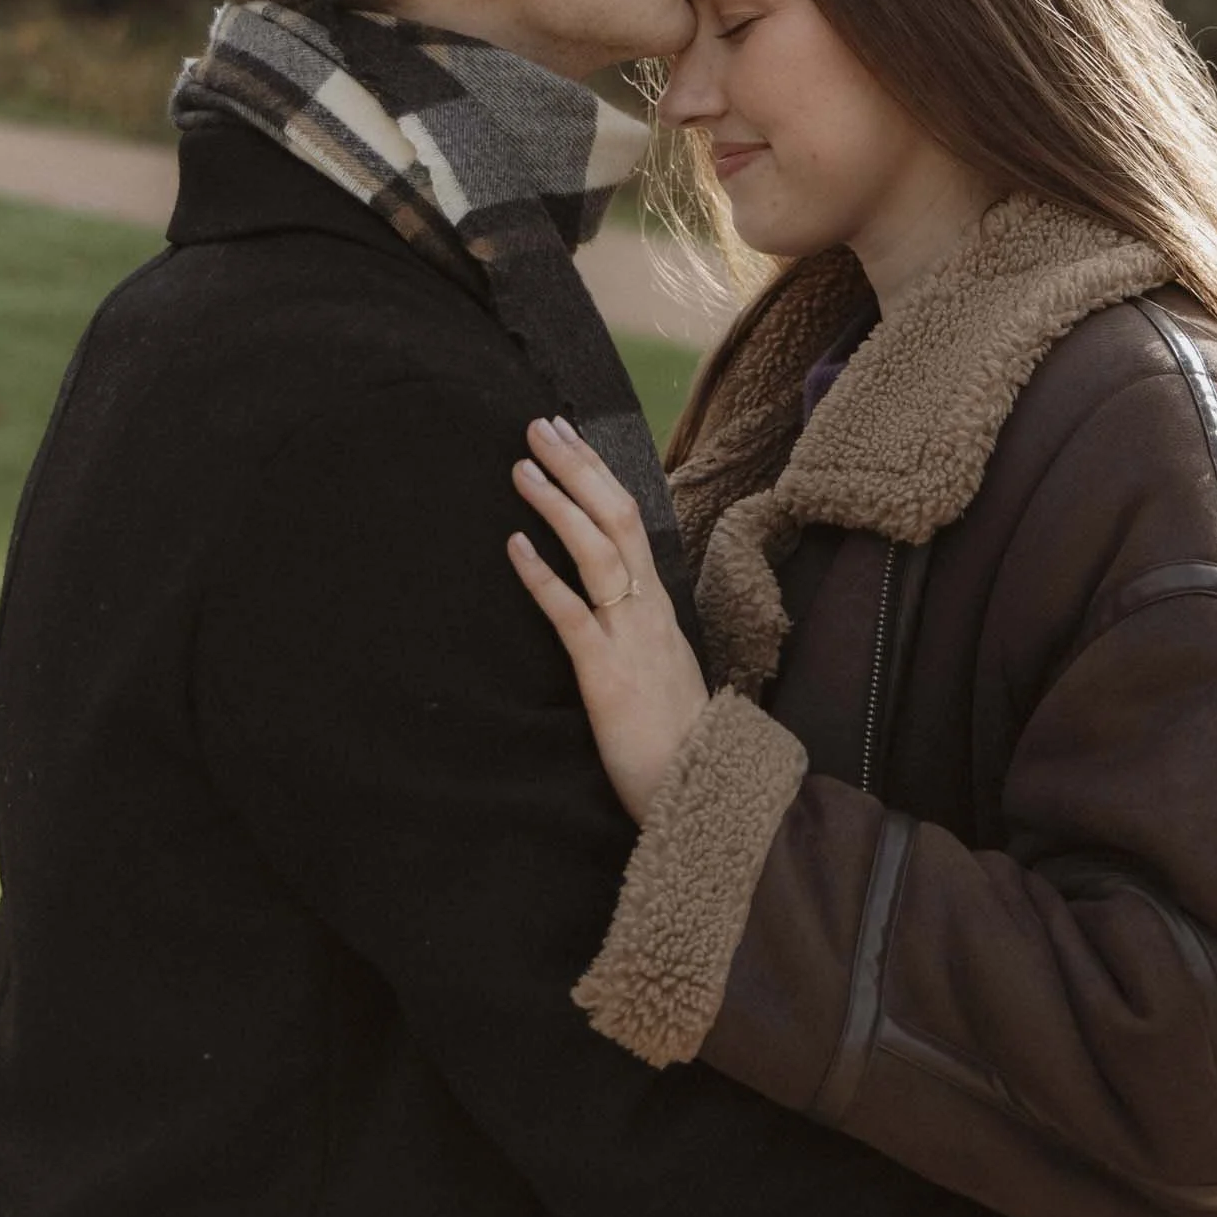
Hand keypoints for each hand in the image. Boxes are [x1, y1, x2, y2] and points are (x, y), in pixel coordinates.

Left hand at [509, 418, 709, 825]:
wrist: (703, 791)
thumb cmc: (677, 739)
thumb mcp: (660, 667)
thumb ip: (637, 630)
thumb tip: (609, 601)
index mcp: (658, 604)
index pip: (631, 519)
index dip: (598, 474)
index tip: (570, 437)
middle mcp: (649, 608)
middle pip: (617, 517)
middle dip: (578, 467)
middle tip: (541, 425)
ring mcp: (630, 637)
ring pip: (598, 550)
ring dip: (558, 503)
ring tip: (522, 468)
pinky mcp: (606, 674)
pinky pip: (572, 614)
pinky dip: (542, 576)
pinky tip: (513, 545)